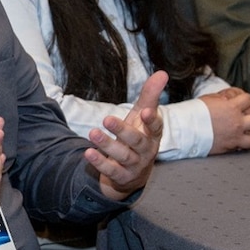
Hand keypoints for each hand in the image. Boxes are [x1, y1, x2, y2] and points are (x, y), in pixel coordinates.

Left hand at [85, 70, 165, 198]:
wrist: (132, 173)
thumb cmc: (137, 137)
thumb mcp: (141, 116)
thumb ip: (150, 96)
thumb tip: (162, 72)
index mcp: (153, 135)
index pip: (156, 128)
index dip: (152, 120)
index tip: (146, 111)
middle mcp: (146, 151)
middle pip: (136, 141)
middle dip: (122, 131)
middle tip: (107, 119)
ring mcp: (134, 165)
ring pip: (123, 156)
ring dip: (107, 145)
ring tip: (93, 133)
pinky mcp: (121, 177)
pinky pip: (111, 170)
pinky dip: (99, 162)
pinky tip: (88, 152)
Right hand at [200, 87, 249, 153]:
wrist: (186, 130)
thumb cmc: (194, 113)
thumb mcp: (210, 99)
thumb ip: (224, 99)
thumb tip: (230, 99)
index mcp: (231, 106)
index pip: (249, 99)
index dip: (246, 99)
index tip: (241, 102)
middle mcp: (237, 120)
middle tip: (248, 113)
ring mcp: (236, 133)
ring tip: (249, 125)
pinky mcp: (233, 145)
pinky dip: (249, 140)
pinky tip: (244, 137)